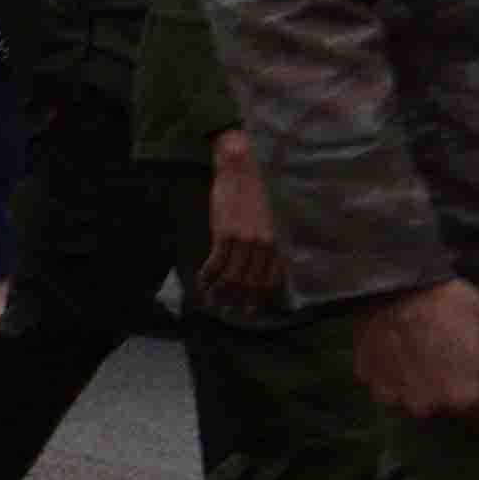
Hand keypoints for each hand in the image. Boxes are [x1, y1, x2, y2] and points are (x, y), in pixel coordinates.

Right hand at [196, 132, 288, 317]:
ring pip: (232, 277)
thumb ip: (268, 244)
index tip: (251, 306)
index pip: (271, 280)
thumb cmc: (256, 192)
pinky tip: (202, 281)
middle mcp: (263, 245)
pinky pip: (216, 263)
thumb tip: (260, 266)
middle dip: (240, 300)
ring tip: (213, 300)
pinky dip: (207, 276)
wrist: (241, 169)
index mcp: (276, 243)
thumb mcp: (269, 220)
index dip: (260, 296)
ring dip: (221, 292)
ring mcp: (244, 240)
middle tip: (231, 310)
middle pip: (251, 282)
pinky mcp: (224, 233)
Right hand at [348, 277, 478, 426]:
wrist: (394, 283)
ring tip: (420, 356)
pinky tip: (396, 351)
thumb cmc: (449, 304)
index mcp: (465, 397)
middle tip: (450, 362)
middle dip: (452, 394)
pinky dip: (393, 375)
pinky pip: (387, 385)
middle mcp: (430, 407)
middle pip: (449, 412)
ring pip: (415, 400)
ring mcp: (395, 397)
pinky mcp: (370, 381)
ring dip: (421, 387)